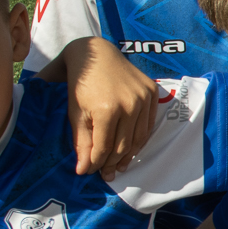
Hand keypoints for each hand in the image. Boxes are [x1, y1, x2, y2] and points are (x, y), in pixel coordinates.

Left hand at [55, 38, 157, 175]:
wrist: (96, 54)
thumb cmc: (80, 83)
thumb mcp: (75, 113)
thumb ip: (81, 142)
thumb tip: (83, 170)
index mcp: (106, 109)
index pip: (104, 147)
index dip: (96, 163)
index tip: (90, 172)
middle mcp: (129, 104)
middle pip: (123, 145)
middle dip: (112, 163)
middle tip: (106, 174)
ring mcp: (143, 98)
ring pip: (139, 138)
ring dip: (128, 155)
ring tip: (118, 165)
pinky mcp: (152, 92)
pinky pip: (148, 124)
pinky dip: (140, 138)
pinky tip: (130, 146)